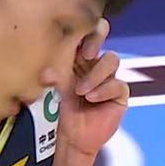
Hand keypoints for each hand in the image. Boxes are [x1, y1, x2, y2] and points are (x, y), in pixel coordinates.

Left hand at [57, 19, 128, 157]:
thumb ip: (55, 77)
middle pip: (102, 36)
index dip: (83, 28)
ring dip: (95, 74)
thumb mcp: (58, 89)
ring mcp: (108, 76)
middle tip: (86, 54)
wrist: (73, 137)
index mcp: (77, 56)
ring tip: (81, 91)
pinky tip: (91, 98)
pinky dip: (103, 90)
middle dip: (95, 40)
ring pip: (111, 60)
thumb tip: (45, 73)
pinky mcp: (119, 93)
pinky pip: (117, 84)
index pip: (83, 32)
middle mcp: (94, 62)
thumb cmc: (63, 110)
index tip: (74, 38)